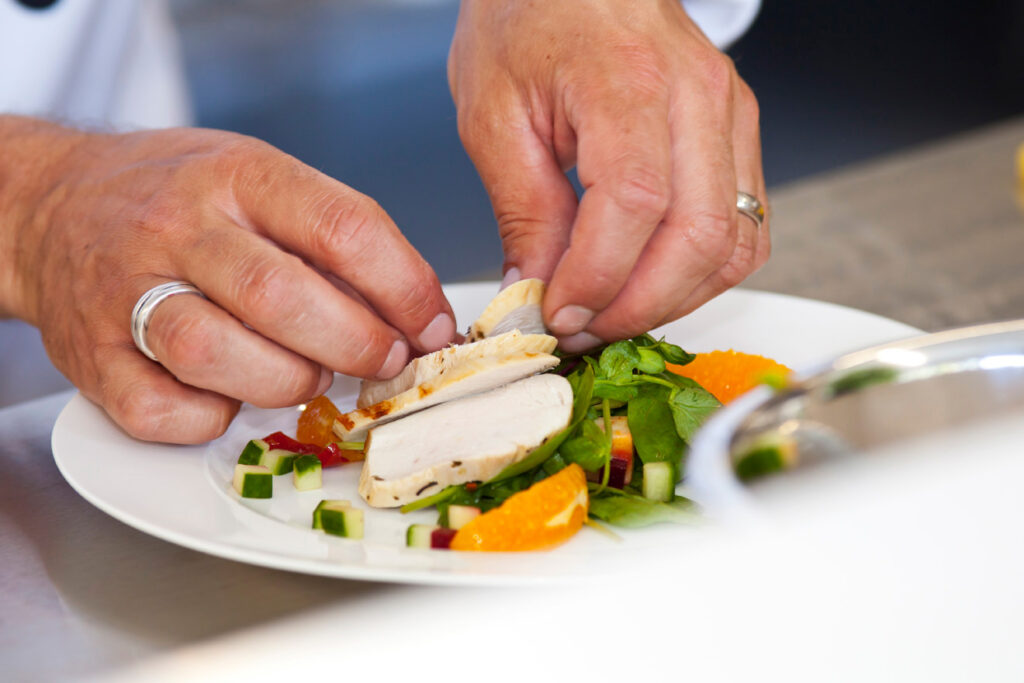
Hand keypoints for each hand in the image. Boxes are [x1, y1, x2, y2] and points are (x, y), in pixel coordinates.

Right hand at [0, 118, 455, 442]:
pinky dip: (212, 418)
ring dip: (287, 382)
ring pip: (217, 355)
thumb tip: (415, 311)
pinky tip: (232, 397)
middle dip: (357, 345)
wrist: (54, 204)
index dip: (405, 288)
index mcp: (238, 176)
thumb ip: (331, 234)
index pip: (342, 228)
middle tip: (387, 362)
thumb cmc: (177, 195)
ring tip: (309, 377)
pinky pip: (162, 410)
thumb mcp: (258, 178)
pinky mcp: (92, 355)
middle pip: (282, 298)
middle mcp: (178, 227)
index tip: (433, 325)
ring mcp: (127, 292)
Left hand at [449, 0, 768, 349]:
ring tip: (614, 313)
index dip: (599, 277)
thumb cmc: (529, 18)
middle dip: (638, 305)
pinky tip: (655, 283)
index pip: (634, 204)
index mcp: (627, 79)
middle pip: (698, 235)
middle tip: (585, 328)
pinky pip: (745, 225)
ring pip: (734, 242)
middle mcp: (695, 94)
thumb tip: (535, 293)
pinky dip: (704, 272)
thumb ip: (522, 211)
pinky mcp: (738, 130)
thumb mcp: (494, 113)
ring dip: (675, 299)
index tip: (558, 312)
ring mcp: (729, 111)